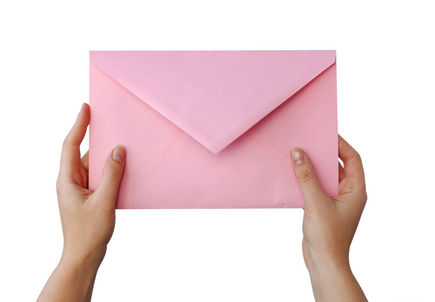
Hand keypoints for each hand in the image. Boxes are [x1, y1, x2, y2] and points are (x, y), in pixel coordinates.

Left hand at [38, 103, 125, 301]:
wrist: (84, 256)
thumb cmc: (89, 232)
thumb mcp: (103, 201)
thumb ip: (112, 174)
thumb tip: (119, 150)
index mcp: (67, 180)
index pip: (70, 145)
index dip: (78, 125)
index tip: (86, 108)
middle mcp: (71, 181)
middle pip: (83, 152)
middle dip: (96, 137)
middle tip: (110, 120)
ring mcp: (80, 189)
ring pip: (93, 164)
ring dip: (106, 156)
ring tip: (123, 144)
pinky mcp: (89, 195)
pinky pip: (99, 176)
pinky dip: (110, 170)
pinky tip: (123, 168)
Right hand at [291, 136, 367, 301]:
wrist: (323, 263)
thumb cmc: (328, 237)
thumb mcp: (316, 203)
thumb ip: (306, 177)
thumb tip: (297, 152)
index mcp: (356, 190)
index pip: (352, 159)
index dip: (341, 144)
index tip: (326, 132)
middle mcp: (348, 193)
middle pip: (338, 165)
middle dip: (323, 154)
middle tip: (308, 140)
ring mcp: (336, 201)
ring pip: (325, 176)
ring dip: (312, 167)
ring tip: (297, 154)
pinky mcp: (323, 207)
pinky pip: (315, 187)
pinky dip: (305, 179)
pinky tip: (292, 174)